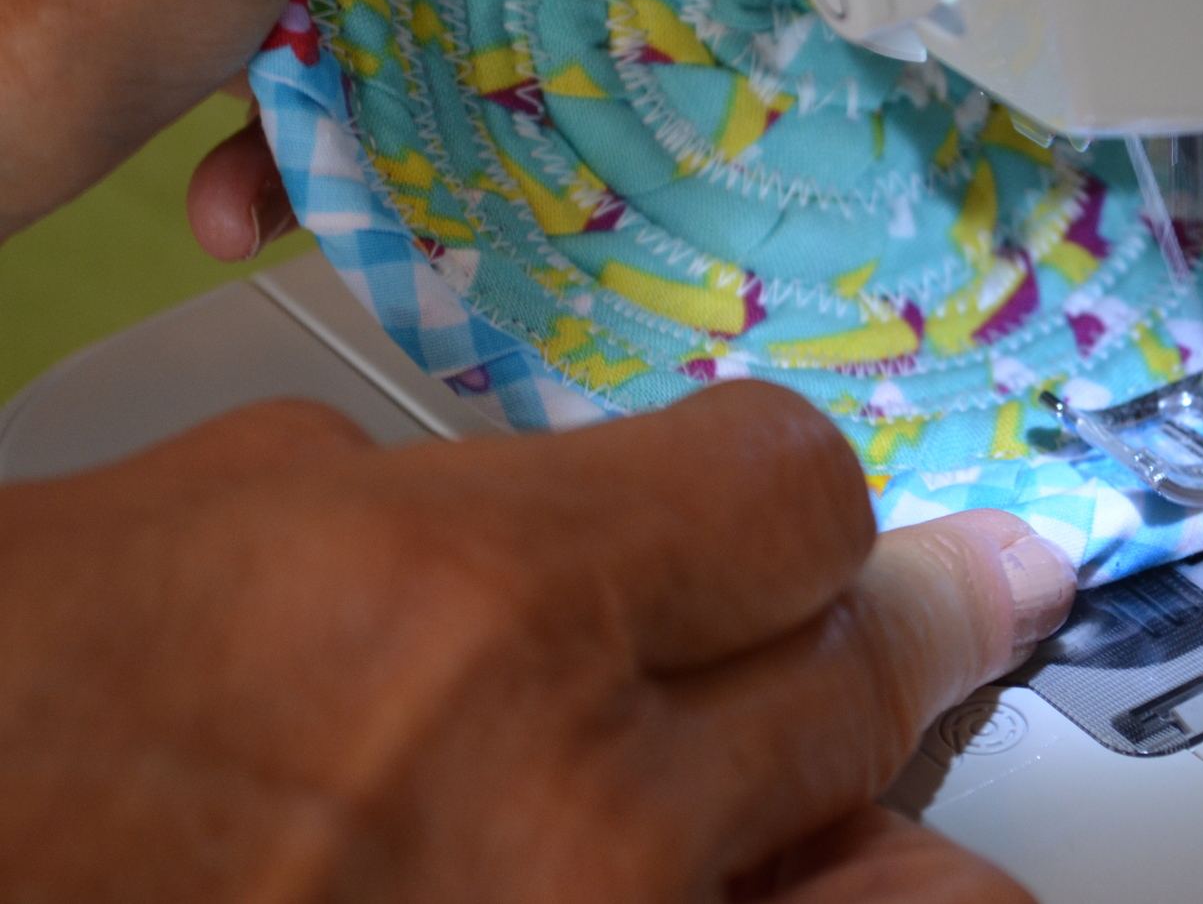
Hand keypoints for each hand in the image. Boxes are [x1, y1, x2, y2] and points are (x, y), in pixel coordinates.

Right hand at [0, 381, 1074, 899]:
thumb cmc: (43, 689)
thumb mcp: (261, 501)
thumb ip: (501, 502)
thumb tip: (646, 520)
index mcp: (485, 604)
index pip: (803, 492)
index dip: (797, 482)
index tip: (784, 496)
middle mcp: (570, 803)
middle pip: (868, 672)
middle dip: (892, 619)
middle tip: (968, 595)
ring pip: (903, 878)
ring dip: (890, 796)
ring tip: (892, 754)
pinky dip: (808, 898)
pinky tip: (800, 865)